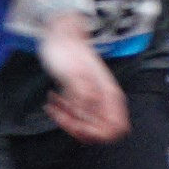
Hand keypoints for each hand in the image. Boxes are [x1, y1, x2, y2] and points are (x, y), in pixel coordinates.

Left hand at [40, 28, 127, 143]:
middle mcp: (104, 100)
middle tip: (62, 115)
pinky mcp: (80, 98)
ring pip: (84, 125)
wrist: (60, 35)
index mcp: (109, 95)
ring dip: (66, 119)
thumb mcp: (73, 72)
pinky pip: (74, 116)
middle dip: (78, 129)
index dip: (97, 133)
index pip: (116, 128)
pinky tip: (52, 98)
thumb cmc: (68, 51)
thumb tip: (87, 116)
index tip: (78, 124)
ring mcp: (92, 99)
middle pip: (99, 131)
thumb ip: (83, 94)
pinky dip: (62, 112)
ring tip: (52, 102)